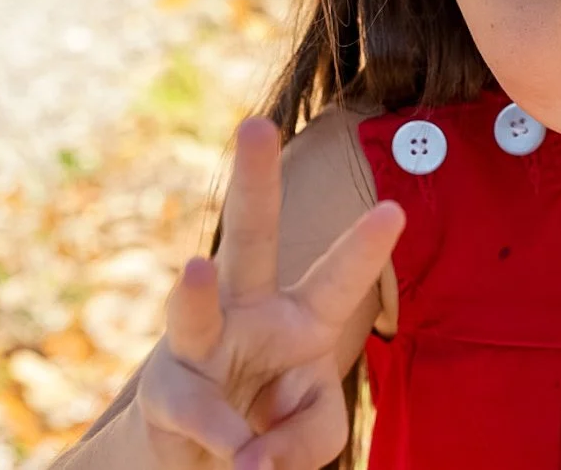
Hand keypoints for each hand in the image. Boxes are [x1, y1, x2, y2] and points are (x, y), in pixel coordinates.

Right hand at [136, 117, 404, 468]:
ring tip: (194, 269)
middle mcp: (249, 312)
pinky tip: (240, 456)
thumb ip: (308, 437)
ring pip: (194, 307)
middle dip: (254, 180)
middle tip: (256, 123)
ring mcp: (201, 345)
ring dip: (193, 293)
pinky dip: (227, 439)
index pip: (339, 278)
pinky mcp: (165, 390)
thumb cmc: (269, 432)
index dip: (365, 247)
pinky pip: (199, 412)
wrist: (199, 460)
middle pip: (251, 236)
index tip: (395, 207)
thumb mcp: (313, 436)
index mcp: (303, 317)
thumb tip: (255, 454)